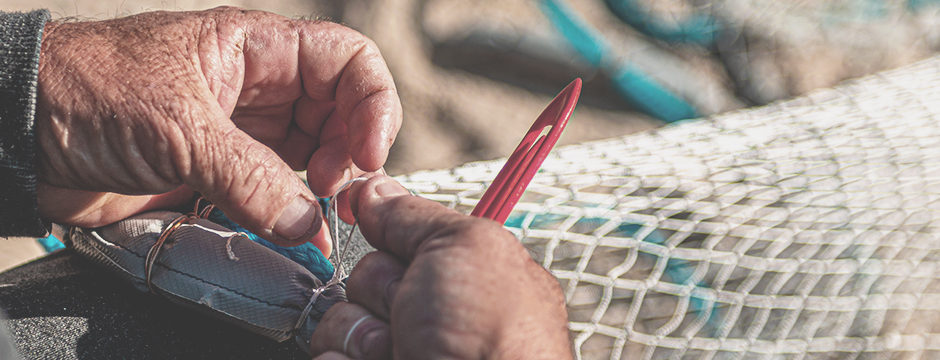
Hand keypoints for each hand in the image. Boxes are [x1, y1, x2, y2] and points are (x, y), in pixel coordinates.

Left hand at [34, 7, 401, 252]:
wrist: (19, 132)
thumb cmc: (85, 89)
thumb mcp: (178, 125)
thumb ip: (249, 177)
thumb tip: (305, 223)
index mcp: (255, 50)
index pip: (347, 62)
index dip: (371, 103)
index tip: (367, 153)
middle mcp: (257, 90)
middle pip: (339, 117)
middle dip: (346, 157)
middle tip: (332, 197)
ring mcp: (240, 135)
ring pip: (309, 162)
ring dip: (318, 196)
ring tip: (309, 226)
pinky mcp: (218, 177)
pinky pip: (271, 197)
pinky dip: (284, 221)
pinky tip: (283, 238)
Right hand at [310, 176, 571, 358]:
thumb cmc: (493, 337)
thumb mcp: (466, 247)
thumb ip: (416, 216)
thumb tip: (374, 190)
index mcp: (470, 276)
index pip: (406, 234)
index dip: (380, 224)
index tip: (354, 208)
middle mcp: (439, 316)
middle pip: (368, 275)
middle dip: (379, 288)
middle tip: (412, 311)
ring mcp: (404, 350)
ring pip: (342, 321)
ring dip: (359, 332)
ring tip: (401, 351)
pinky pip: (329, 358)